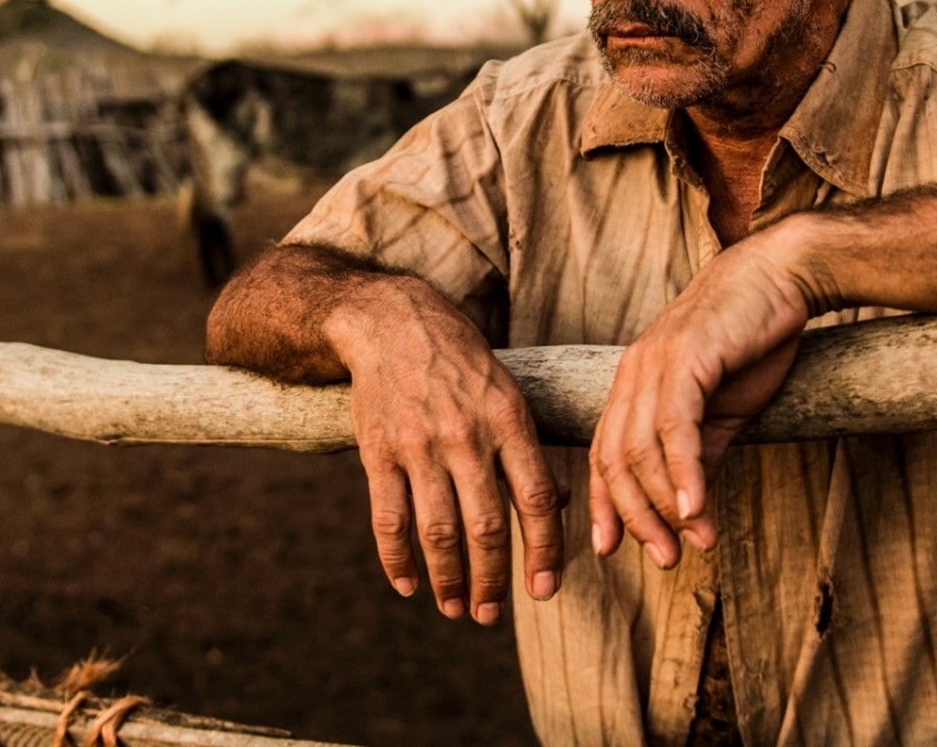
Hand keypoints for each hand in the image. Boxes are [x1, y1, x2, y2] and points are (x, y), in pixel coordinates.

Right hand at [332, 274, 564, 622]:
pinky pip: (388, 519)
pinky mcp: (378, 451)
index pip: (536, 499)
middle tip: (491, 614)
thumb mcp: (508, 391)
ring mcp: (419, 445)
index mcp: (509, 420)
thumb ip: (529, 449)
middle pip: (486, 527)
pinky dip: (397, 560)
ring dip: (448, 579)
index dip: (544, 552)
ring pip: (438, 532)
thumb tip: (558, 505)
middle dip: (491, 581)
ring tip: (454, 608)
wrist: (391, 322)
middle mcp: (467, 435)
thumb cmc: (460, 362)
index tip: (544, 591)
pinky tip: (408, 584)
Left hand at [587, 222, 818, 568]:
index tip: (609, 550)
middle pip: (614, 459)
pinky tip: (694, 507)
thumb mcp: (722, 408)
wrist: (783, 277)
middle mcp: (633, 373)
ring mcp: (655, 362)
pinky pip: (675, 426)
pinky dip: (682, 472)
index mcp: (634, 383)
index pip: (603, 453)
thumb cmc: (753, 338)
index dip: (603, 505)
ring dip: (664, 505)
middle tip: (665, 560)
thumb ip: (698, 452)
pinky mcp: (687, 356)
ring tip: (693, 542)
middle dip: (635, 518)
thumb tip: (686, 506)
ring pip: (640, 448)